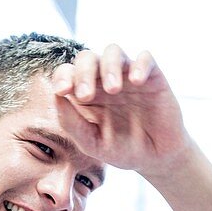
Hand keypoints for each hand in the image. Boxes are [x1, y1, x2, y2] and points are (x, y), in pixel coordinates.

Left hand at [51, 45, 192, 178]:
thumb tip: (56, 97)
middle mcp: (104, 81)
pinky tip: (136, 82)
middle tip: (86, 95)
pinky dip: (140, 65)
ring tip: (113, 90)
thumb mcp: (92, 143)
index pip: (68, 72)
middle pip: (87, 58)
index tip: (62, 91)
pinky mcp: (152, 78)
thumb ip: (71, 123)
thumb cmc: (121, 150)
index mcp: (86, 94)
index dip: (62, 76)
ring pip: (113, 52)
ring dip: (109, 66)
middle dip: (83, 72)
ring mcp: (127, 77)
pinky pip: (145, 58)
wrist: (155, 159)